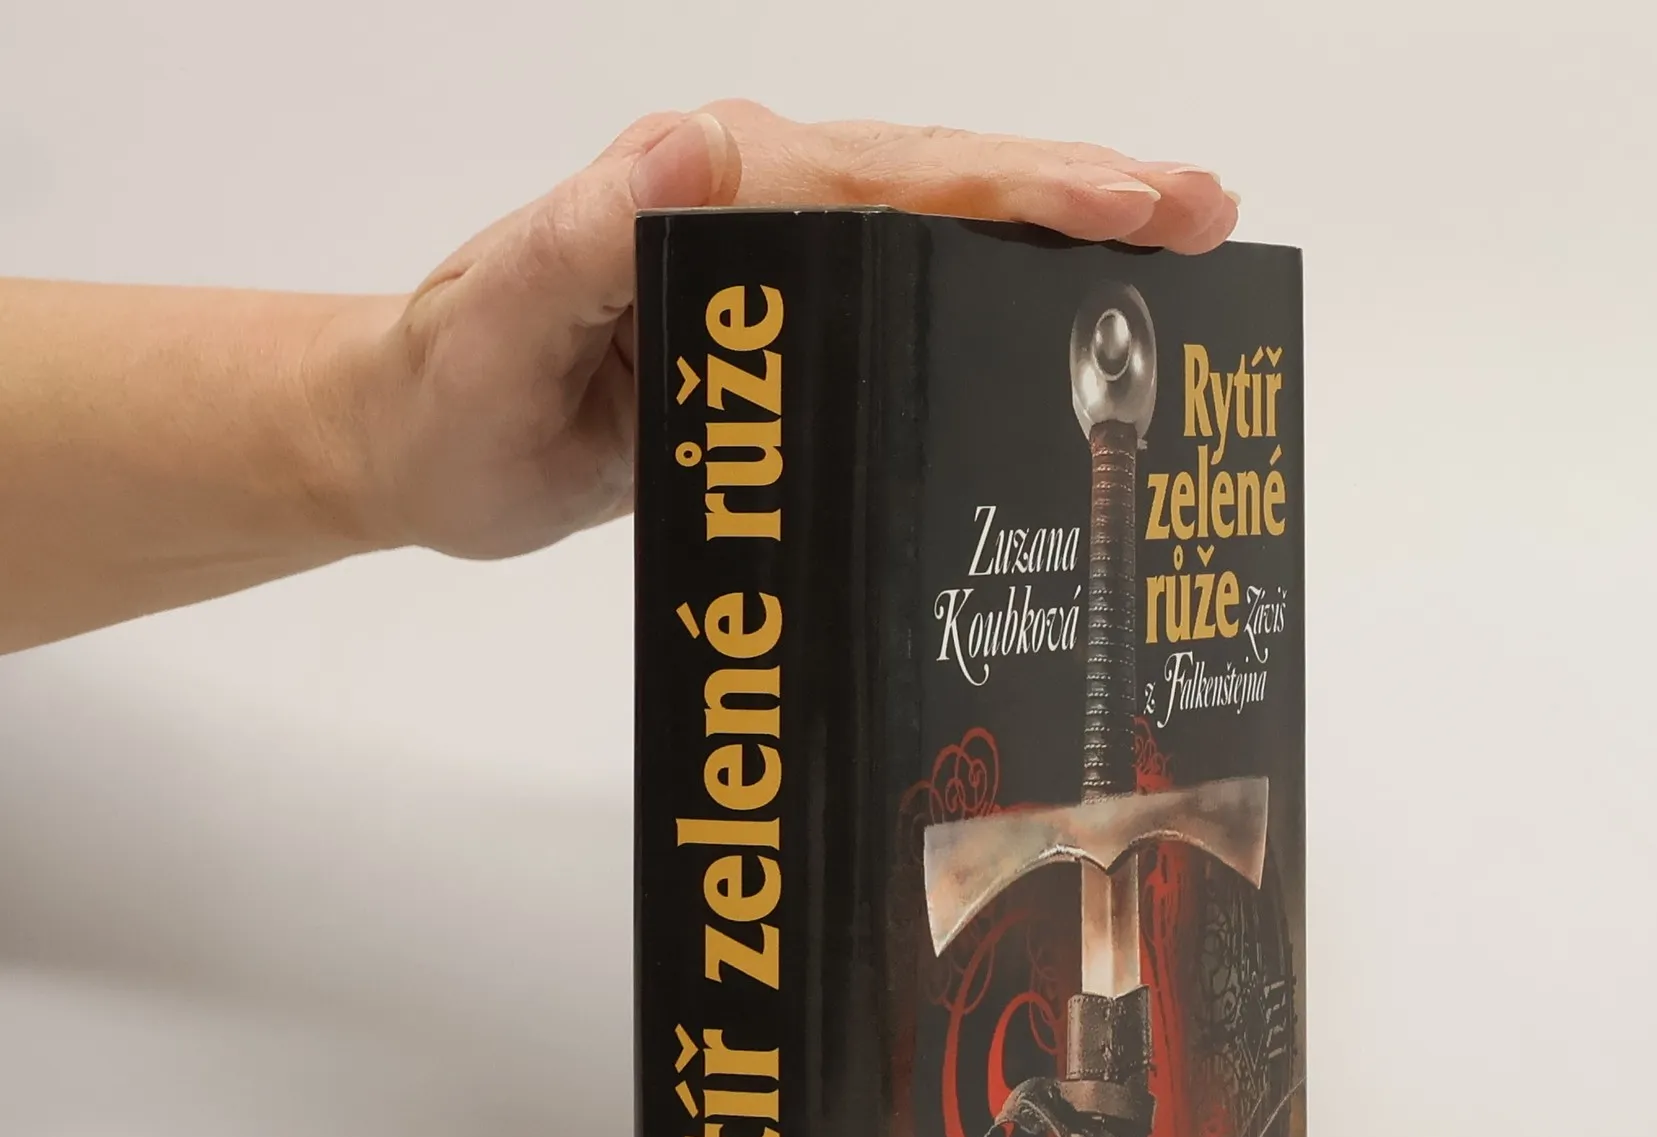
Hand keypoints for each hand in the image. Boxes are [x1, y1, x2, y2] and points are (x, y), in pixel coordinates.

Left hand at [319, 104, 1239, 561]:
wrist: (419, 439)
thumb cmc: (451, 387)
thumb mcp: (503, 317)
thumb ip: (586, 235)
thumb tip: (693, 146)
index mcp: (710, 183)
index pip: (887, 175)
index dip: (1016, 186)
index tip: (1125, 207)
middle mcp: (757, 201)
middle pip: (942, 184)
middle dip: (1080, 196)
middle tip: (1205, 215)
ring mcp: (778, 266)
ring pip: (941, 234)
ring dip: (1059, 243)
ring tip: (1174, 257)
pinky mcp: (783, 331)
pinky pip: (907, 307)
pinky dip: (994, 303)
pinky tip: (1062, 328)